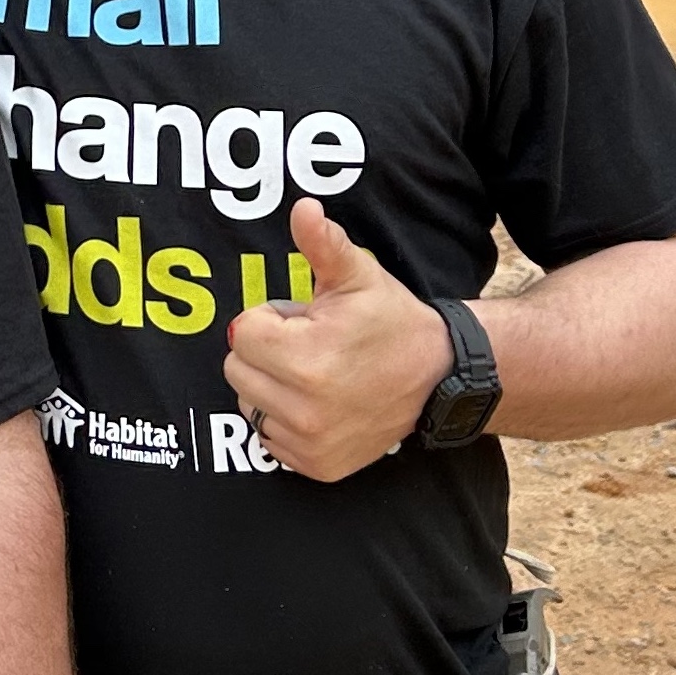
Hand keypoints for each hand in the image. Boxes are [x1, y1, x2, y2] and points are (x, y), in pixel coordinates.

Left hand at [221, 198, 451, 481]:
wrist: (438, 378)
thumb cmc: (391, 322)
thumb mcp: (358, 276)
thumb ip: (322, 244)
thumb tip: (304, 208)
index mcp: (306, 359)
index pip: (242, 332)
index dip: (272, 319)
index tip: (305, 321)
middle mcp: (305, 408)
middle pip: (237, 369)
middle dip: (265, 352)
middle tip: (310, 346)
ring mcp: (310, 442)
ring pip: (249, 404)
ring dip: (270, 387)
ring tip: (314, 374)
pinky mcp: (317, 466)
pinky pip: (270, 439)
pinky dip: (285, 420)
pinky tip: (318, 404)